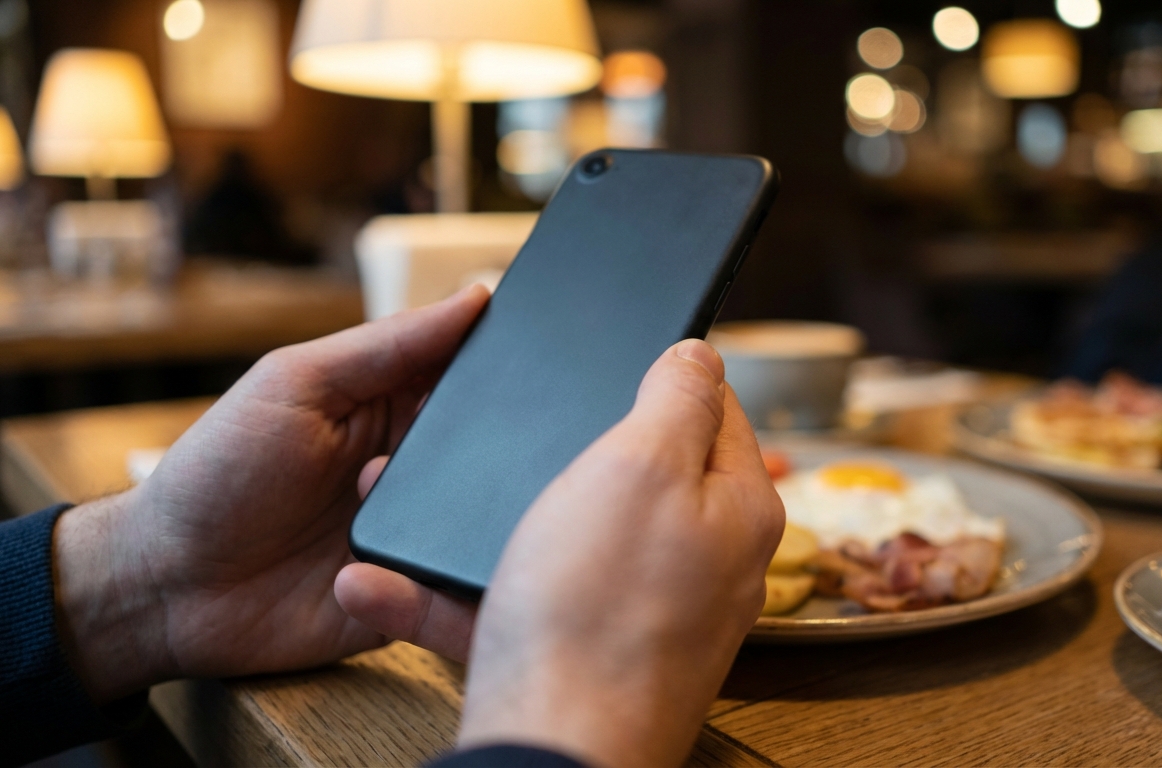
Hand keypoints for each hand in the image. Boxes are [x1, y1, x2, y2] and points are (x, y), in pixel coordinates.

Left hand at [52, 286, 489, 702]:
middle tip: (415, 440)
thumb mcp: (296, 383)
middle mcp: (417, 468)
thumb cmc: (217, 475)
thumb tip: (474, 298)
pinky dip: (442, 577)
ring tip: (366, 495)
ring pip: (489, 520)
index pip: (470, 375)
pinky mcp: (418, 598)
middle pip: (494, 449)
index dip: (498, 363)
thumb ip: (387, 344)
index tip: (516, 357)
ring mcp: (419, 533)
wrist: (167, 588)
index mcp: (395, 405)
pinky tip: (385, 557)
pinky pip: (461, 591)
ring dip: (449, 509)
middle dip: (482, 443)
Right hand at [456, 341, 783, 767]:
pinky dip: (462, 595)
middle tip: (516, 441)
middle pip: (642, 477)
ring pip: (568, 544)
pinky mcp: (589, 659)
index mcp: (737, 509)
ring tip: (433, 512)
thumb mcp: (644, 464)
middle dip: (571, 453)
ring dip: (499, 526)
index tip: (611, 361)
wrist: (550, 748)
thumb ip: (678, 398)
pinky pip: (523, 607)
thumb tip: (701, 354)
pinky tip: (397, 587)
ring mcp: (648, 618)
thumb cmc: (601, 608)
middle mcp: (706, 566)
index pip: (718, 413)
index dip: (663, 376)